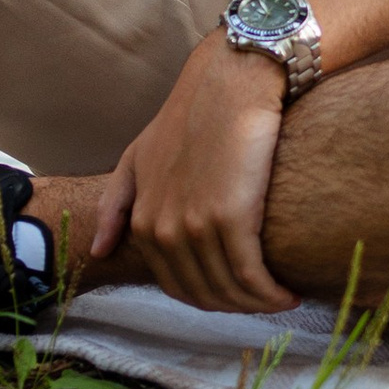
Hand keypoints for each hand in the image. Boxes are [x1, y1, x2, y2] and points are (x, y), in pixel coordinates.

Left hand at [91, 33, 298, 315]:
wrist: (231, 81)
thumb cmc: (192, 112)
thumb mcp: (139, 155)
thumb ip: (117, 203)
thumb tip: (99, 251)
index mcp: (143, 220)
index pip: (177, 285)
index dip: (211, 297)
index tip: (240, 293)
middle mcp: (163, 230)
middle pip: (204, 294)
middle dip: (237, 307)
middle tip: (267, 300)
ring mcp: (195, 226)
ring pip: (229, 290)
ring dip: (259, 304)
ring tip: (282, 298)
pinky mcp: (231, 218)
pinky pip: (251, 275)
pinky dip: (271, 294)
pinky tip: (289, 293)